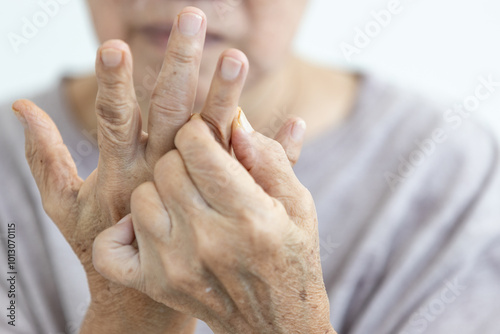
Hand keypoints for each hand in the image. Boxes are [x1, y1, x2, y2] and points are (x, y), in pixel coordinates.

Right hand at [12, 6, 252, 332]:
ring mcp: (198, 186)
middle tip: (192, 17)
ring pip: (214, 138)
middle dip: (179, 65)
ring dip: (227, 97)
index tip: (117, 46)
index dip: (115, 85)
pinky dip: (280, 150)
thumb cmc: (100, 243)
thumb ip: (45, 157)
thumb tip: (20, 106)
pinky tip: (298, 124)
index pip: (118, 119)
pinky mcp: (224, 202)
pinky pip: (253, 176)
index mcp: (125, 170)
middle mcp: (163, 172)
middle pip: (171, 114)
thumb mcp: (65, 206)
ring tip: (239, 56)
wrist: (145, 294)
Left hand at [93, 113, 335, 333]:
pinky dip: (122, 232)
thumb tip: (235, 122)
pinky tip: (148, 227)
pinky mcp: (156, 285)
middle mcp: (207, 240)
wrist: (278, 323)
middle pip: (166, 165)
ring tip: (184, 200)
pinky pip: (110, 249)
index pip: (195, 144)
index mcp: (248, 215)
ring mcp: (176, 266)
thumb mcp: (298, 204)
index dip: (200, 129)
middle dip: (183, 157)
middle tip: (201, 170)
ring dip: (159, 189)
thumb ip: (270, 158)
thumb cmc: (292, 257)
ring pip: (140, 196)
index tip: (209, 137)